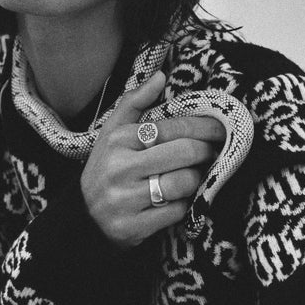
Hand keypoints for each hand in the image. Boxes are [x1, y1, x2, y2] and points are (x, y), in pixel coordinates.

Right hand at [80, 71, 224, 248]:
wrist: (85, 214)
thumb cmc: (105, 168)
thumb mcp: (112, 132)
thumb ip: (134, 102)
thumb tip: (160, 76)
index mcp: (118, 140)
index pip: (173, 127)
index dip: (204, 127)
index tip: (220, 129)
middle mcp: (120, 168)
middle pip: (185, 153)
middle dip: (207, 151)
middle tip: (212, 151)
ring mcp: (125, 199)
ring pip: (184, 183)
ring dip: (196, 179)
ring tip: (192, 174)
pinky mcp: (133, 227)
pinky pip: (177, 212)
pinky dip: (184, 204)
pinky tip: (177, 198)